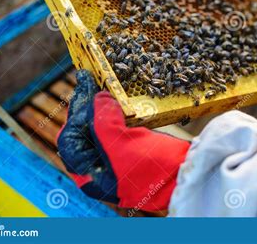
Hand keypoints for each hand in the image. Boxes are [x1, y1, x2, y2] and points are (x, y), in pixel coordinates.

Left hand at [57, 70, 190, 211]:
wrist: (185, 178)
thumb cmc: (153, 168)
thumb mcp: (123, 144)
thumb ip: (103, 122)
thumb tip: (97, 98)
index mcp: (90, 174)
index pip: (71, 139)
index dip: (77, 112)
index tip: (86, 88)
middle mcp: (98, 169)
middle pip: (83, 132)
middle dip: (86, 106)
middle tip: (88, 79)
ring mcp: (114, 161)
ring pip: (99, 129)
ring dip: (100, 107)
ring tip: (100, 85)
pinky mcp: (131, 152)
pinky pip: (116, 129)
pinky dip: (115, 113)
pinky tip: (118, 101)